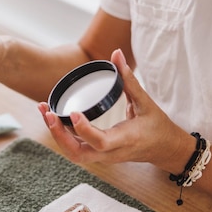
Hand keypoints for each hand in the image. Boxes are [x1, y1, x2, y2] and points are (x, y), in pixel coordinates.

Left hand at [38, 49, 194, 173]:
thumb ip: (129, 79)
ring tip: (45, 112)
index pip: (100, 141)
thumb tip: (117, 54)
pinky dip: (61, 135)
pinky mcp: (98, 154)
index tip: (74, 113)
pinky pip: (75, 149)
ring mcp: (103, 156)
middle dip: (59, 135)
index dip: (84, 130)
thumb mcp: (147, 103)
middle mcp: (111, 152)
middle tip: (48, 113)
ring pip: (73, 154)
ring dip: (56, 135)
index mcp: (126, 139)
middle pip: (78, 153)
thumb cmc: (158, 127)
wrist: (166, 150)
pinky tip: (52, 117)